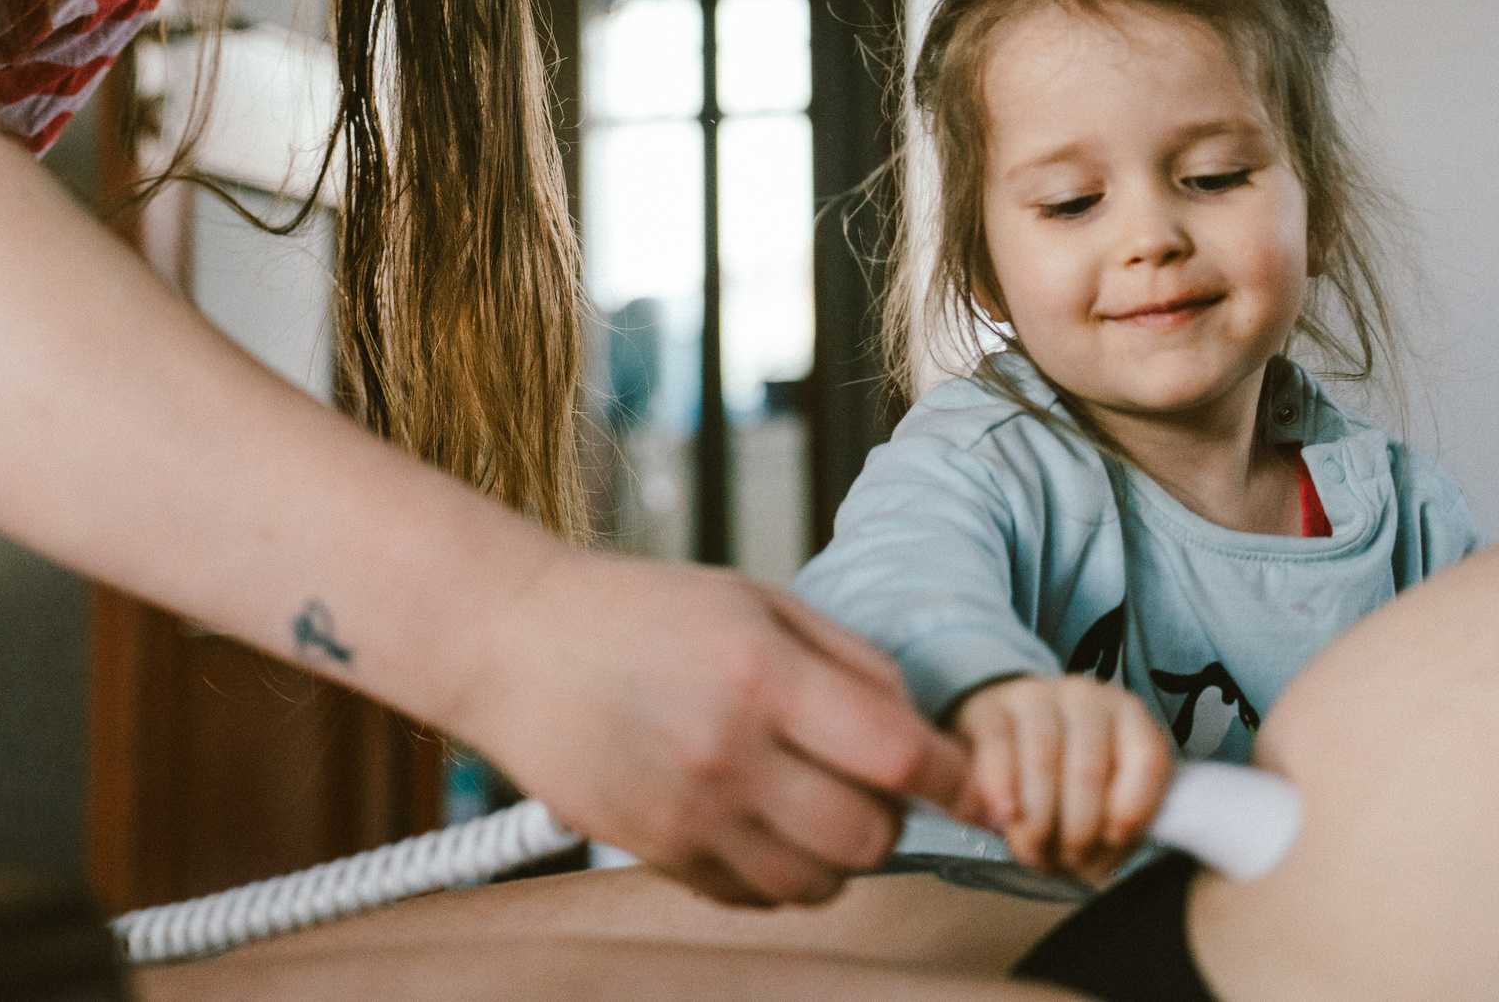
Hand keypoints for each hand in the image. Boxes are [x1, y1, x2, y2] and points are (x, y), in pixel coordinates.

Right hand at [449, 551, 975, 907]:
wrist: (515, 643)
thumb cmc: (646, 609)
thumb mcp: (759, 601)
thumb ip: (853, 662)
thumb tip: (924, 733)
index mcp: (764, 674)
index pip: (899, 754)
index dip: (959, 780)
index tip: (982, 790)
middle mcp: (730, 752)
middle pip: (869, 836)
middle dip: (893, 816)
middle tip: (874, 781)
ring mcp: (690, 813)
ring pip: (818, 883)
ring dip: (839, 853)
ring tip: (814, 801)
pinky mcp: (658, 853)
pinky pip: (756, 897)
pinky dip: (781, 874)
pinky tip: (761, 822)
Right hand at [952, 673, 1171, 882]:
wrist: (1009, 743)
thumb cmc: (1068, 781)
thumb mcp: (1103, 804)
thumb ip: (1115, 827)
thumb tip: (1108, 844)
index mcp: (1130, 718)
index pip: (1148, 757)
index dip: (1133, 805)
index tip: (1113, 838)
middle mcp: (1088, 699)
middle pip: (1089, 767)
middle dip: (1079, 827)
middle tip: (1068, 858)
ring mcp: (1037, 696)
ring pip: (1043, 757)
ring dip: (1039, 818)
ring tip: (1034, 850)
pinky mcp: (991, 706)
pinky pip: (998, 744)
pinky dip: (1001, 786)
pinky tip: (1004, 817)